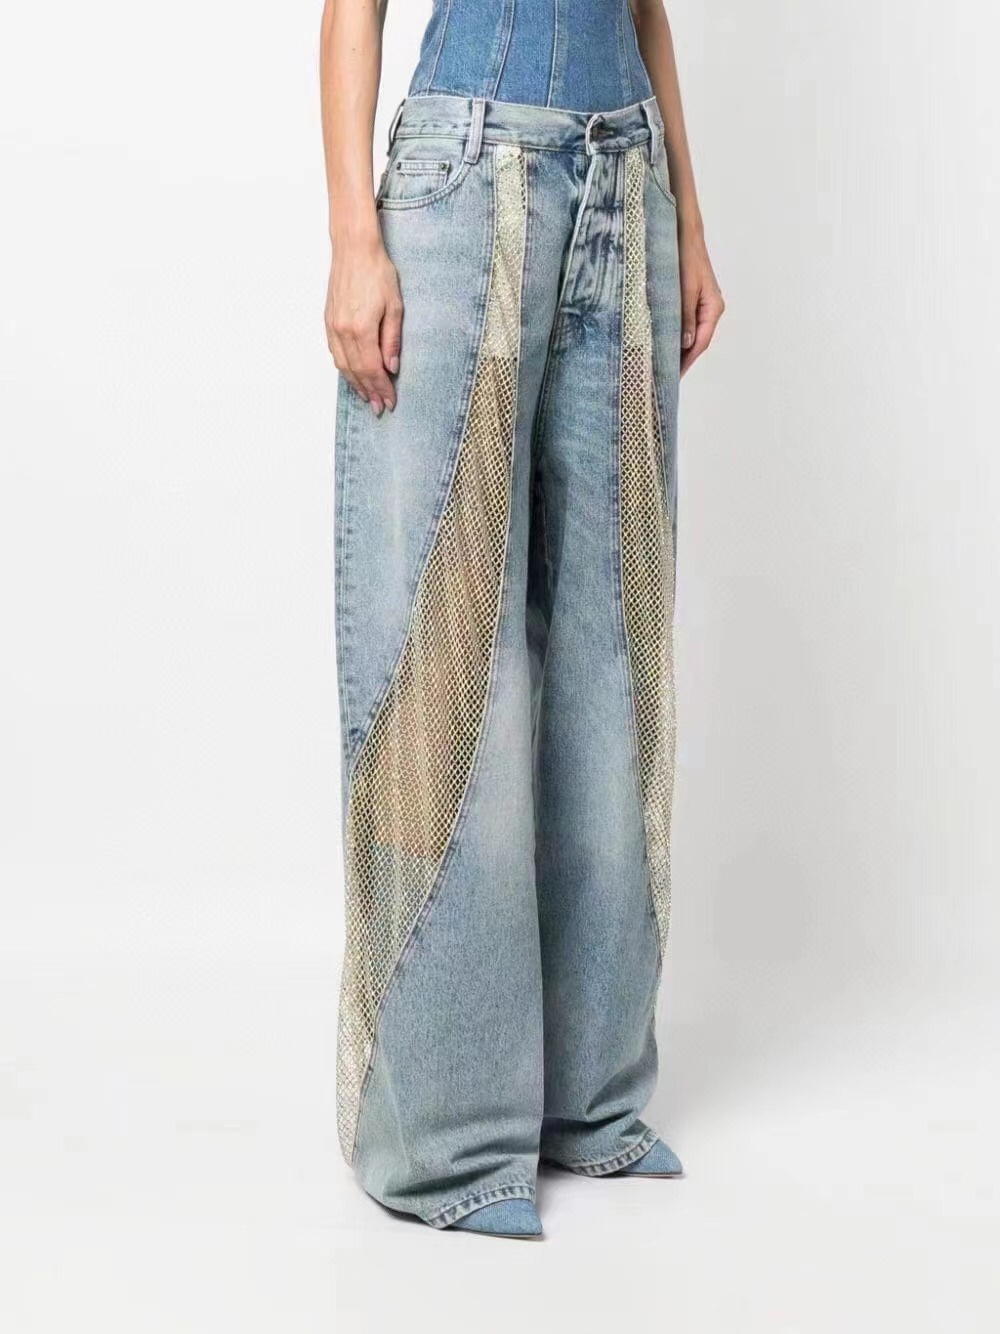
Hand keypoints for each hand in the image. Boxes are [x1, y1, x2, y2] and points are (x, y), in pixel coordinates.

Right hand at [325, 237, 402, 414]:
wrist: (353, 249)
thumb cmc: (377, 272)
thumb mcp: (395, 306)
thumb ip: (392, 339)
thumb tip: (391, 367)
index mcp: (362, 329)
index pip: (373, 369)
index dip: (382, 388)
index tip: (390, 402)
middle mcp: (343, 331)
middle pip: (357, 371)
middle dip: (369, 392)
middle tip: (379, 407)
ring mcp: (333, 326)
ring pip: (343, 365)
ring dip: (355, 384)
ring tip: (367, 397)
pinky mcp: (328, 321)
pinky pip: (335, 353)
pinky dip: (344, 368)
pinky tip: (352, 376)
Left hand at [678, 223, 723, 375]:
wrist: (684, 233)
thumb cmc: (685, 257)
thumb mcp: (684, 289)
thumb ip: (685, 317)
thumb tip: (685, 344)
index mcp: (713, 308)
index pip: (701, 342)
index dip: (688, 360)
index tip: (675, 376)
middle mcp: (711, 308)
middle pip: (698, 341)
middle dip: (683, 358)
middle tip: (665, 376)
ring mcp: (703, 304)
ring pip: (692, 333)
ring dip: (679, 348)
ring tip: (663, 364)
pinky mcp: (693, 298)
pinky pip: (687, 322)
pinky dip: (677, 334)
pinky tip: (665, 342)